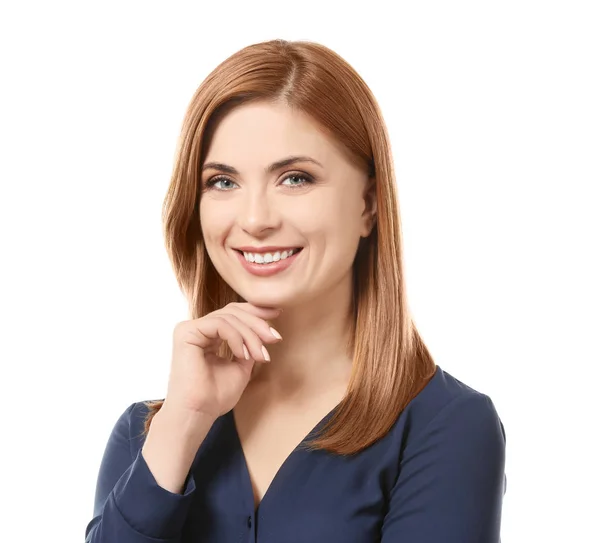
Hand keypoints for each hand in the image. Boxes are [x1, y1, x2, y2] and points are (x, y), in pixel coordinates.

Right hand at [162, 302, 282, 419]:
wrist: (198, 415)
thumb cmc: (216, 397)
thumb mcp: (242, 367)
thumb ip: (249, 347)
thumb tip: (266, 331)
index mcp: (207, 335)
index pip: (233, 313)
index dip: (256, 311)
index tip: (278, 314)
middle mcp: (197, 329)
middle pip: (233, 311)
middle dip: (257, 322)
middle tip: (274, 338)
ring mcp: (190, 329)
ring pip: (229, 317)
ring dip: (251, 335)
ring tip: (260, 355)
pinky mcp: (186, 332)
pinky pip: (220, 324)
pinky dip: (237, 338)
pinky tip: (243, 355)